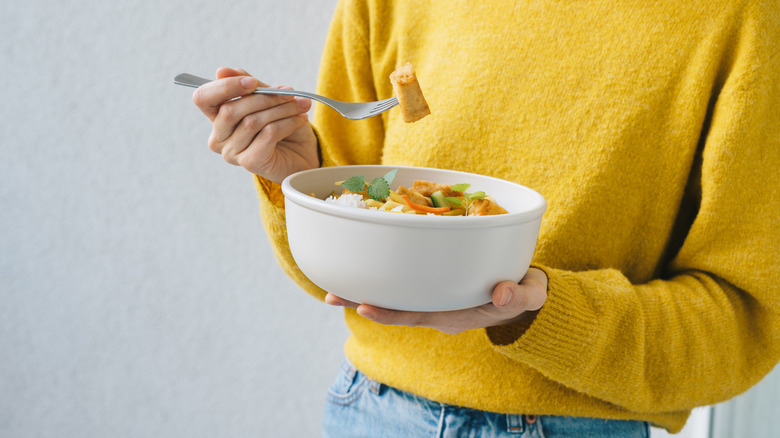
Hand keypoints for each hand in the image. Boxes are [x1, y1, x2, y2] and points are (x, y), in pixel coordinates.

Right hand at [192, 67, 319, 182]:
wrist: (304, 154)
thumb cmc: (283, 125)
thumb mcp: (268, 99)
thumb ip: (248, 86)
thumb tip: (221, 71)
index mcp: (217, 117)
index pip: (202, 98)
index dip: (225, 87)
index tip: (253, 82)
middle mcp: (219, 137)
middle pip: (230, 109)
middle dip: (265, 97)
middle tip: (290, 93)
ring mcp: (231, 153)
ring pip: (253, 121)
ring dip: (282, 109)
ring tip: (300, 105)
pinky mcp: (250, 163)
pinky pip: (268, 134)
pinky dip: (287, 123)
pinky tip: (300, 120)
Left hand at [325, 268, 547, 334]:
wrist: (524, 296)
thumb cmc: (525, 294)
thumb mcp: (529, 295)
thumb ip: (521, 296)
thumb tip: (505, 292)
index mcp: (454, 315)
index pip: (417, 315)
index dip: (389, 313)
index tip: (363, 308)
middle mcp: (437, 310)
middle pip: (395, 308)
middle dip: (361, 302)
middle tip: (329, 295)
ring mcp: (433, 299)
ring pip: (394, 296)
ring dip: (363, 290)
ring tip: (330, 284)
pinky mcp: (433, 285)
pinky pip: (403, 284)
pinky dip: (382, 275)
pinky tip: (361, 262)